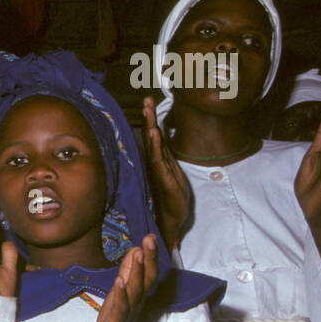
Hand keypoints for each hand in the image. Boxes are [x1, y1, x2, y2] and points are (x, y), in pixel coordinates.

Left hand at [91, 233, 157, 321]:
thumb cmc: (117, 319)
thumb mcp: (121, 292)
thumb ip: (128, 272)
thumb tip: (135, 249)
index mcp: (139, 294)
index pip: (148, 272)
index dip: (150, 255)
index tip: (150, 235)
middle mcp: (137, 301)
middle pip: (147, 278)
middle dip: (149, 258)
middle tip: (150, 238)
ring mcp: (128, 312)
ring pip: (135, 290)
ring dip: (137, 271)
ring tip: (138, 253)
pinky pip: (121, 307)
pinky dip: (121, 295)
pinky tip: (120, 282)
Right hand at [141, 97, 190, 246]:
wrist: (171, 221)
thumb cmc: (172, 200)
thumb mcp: (174, 175)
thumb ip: (167, 159)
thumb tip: (163, 145)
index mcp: (159, 161)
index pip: (155, 136)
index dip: (152, 119)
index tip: (149, 102)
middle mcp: (156, 163)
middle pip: (151, 136)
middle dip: (149, 117)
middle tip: (146, 100)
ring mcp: (158, 170)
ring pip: (152, 144)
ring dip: (150, 126)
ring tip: (148, 110)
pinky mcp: (163, 178)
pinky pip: (158, 159)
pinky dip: (155, 145)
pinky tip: (154, 132)